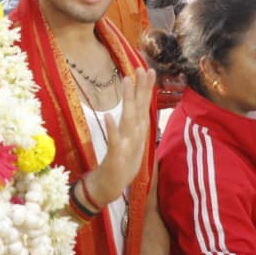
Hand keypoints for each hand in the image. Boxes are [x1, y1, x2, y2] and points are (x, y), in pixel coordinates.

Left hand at [86, 70, 156, 206]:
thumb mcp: (129, 141)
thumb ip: (133, 123)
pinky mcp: (116, 157)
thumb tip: (137, 105)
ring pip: (128, 119)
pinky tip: (108, 116)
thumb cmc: (120, 163)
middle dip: (141, 88)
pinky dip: (112, 129)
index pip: (143, 106)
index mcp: (137, 131)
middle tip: (143, 68)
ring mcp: (126, 146)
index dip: (145, 88)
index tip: (148, 69)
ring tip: (127, 80)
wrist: (110, 186)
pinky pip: (113, 141)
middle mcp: (134, 136)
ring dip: (129, 100)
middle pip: (139, 108)